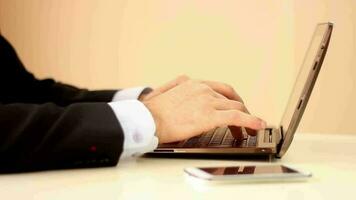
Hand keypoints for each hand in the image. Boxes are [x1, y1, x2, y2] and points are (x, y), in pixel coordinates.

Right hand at [142, 79, 265, 142]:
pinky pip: (237, 116)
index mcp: (192, 83)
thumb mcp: (162, 93)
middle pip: (230, 97)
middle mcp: (202, 88)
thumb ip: (174, 89)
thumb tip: (176, 94)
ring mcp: (207, 100)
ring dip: (245, 119)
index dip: (232, 98)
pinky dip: (251, 120)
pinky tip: (257, 126)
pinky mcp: (209, 115)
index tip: (235, 106)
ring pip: (235, 107)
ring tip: (248, 131)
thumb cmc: (150, 112)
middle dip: (240, 110)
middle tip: (244, 122)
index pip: (220, 88)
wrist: (145, 120)